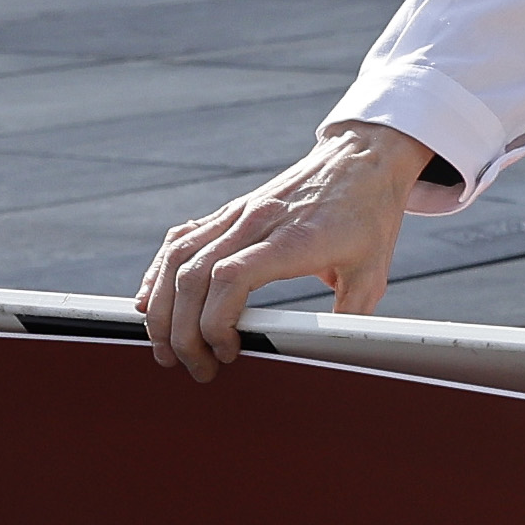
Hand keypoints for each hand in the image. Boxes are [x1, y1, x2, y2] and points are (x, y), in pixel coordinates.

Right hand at [139, 122, 430, 376]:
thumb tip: (333, 358)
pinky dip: (159, 273)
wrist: (362, 158)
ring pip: (177, 257)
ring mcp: (237, 213)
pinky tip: (151, 302)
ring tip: (164, 347)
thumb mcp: (373, 271)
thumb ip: (349, 317)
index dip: (216, 321)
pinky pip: (180, 240)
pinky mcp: (228, 210)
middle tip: (192, 366)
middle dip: (182, 330)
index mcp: (294, 238)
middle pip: (194, 275)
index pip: (231, 277)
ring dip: (161, 307)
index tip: (227, 351)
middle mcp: (257, 221)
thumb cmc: (370, 215)